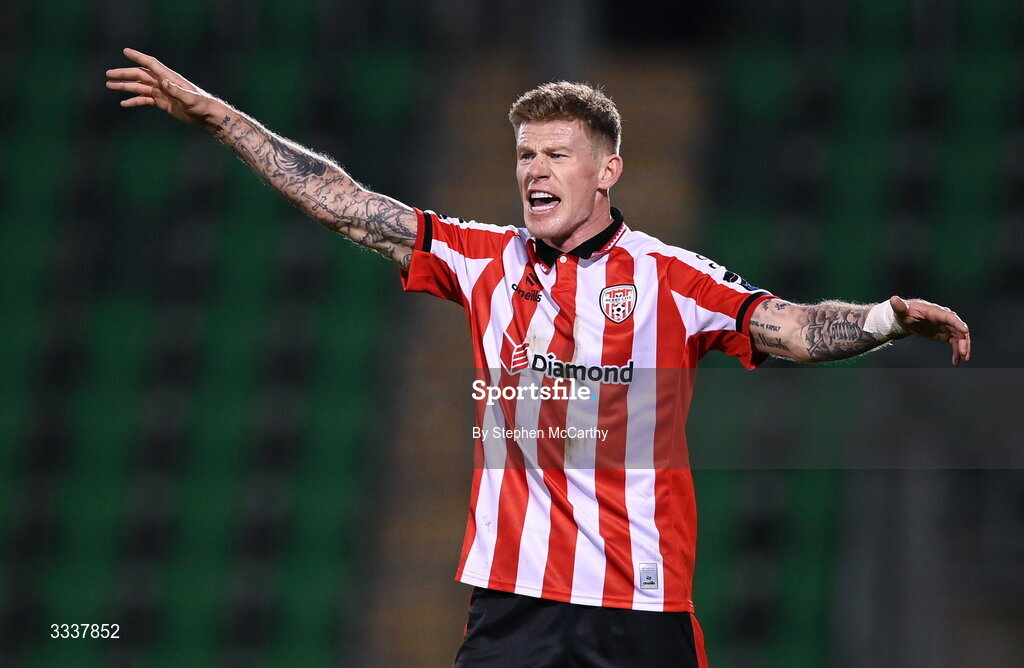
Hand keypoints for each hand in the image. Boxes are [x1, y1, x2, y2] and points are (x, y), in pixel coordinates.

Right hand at [105, 48, 219, 124]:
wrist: (205, 115)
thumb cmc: (200, 105)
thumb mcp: (189, 98)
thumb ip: (176, 90)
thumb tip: (164, 82)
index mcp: (169, 78)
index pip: (151, 64)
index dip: (138, 57)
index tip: (126, 51)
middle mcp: (163, 82)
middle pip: (140, 75)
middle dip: (124, 74)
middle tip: (108, 74)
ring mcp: (161, 92)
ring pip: (139, 87)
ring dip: (125, 86)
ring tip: (110, 85)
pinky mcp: (162, 102)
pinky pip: (144, 100)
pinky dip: (134, 101)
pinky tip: (124, 103)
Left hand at [890, 296, 970, 365]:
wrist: (907, 317)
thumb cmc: (905, 312)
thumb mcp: (901, 310)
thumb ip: (899, 306)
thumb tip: (893, 299)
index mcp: (935, 312)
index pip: (950, 317)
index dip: (958, 323)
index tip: (965, 331)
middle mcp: (944, 318)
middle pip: (959, 329)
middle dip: (964, 340)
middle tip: (964, 352)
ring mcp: (946, 326)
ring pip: (960, 337)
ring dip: (963, 347)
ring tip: (962, 359)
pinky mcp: (946, 334)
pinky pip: (955, 343)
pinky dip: (957, 352)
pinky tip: (956, 361)